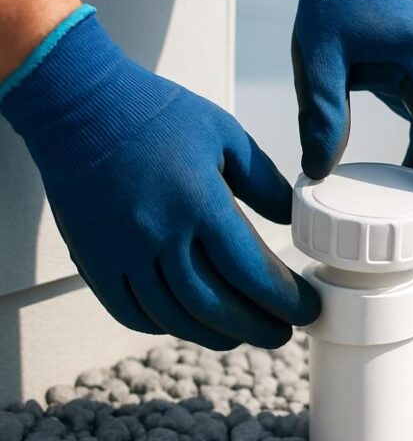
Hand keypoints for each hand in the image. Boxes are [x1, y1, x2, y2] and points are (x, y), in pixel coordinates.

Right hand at [0, 6, 319, 349]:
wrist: (79, 105)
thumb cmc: (157, 114)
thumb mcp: (226, 135)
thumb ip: (263, 182)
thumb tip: (291, 219)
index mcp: (199, 203)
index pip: (250, 271)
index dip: (283, 299)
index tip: (306, 309)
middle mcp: (159, 236)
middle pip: (215, 305)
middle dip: (257, 327)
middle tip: (283, 334)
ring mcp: (121, 253)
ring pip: (174, 316)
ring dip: (214, 334)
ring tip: (243, 336)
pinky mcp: (93, 260)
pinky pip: (130, 311)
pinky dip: (164, 327)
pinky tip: (189, 324)